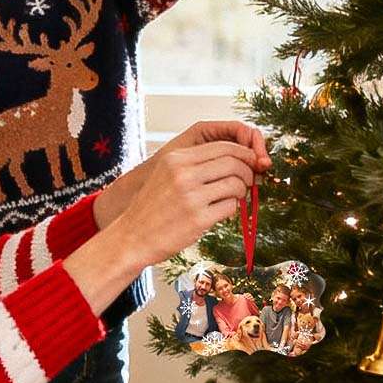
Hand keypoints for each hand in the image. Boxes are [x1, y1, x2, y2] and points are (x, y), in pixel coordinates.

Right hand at [94, 120, 268, 228]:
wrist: (132, 236)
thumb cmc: (154, 206)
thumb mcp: (167, 174)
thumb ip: (195, 164)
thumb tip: (235, 158)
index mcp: (177, 158)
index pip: (223, 146)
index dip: (243, 153)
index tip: (250, 163)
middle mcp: (183, 173)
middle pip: (233, 161)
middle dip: (248, 171)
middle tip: (249, 181)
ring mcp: (191, 196)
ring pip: (236, 183)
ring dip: (242, 190)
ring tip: (235, 197)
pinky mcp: (198, 219)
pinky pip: (230, 206)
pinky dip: (233, 208)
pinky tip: (222, 211)